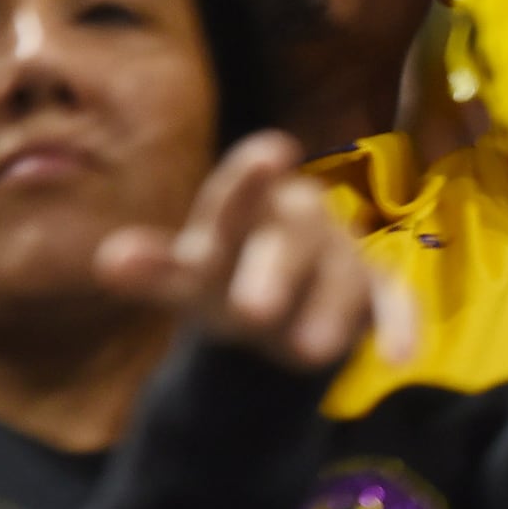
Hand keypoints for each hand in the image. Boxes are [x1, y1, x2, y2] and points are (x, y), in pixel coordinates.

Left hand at [94, 131, 412, 374]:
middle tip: (251, 311)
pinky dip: (399, 324)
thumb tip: (108, 259)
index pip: (241, 190)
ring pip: (344, 270)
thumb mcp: (187, 282)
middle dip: (277, 267)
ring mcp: (342, 254)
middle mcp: (298, 223)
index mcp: (245, 211)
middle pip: (296, 231)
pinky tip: (398, 356)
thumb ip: (154, 270)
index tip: (271, 152)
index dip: (253, 176)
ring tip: (305, 353)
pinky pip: (394, 300)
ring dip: (329, 307)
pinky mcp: (377, 289)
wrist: (274, 313)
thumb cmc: (227, 281)